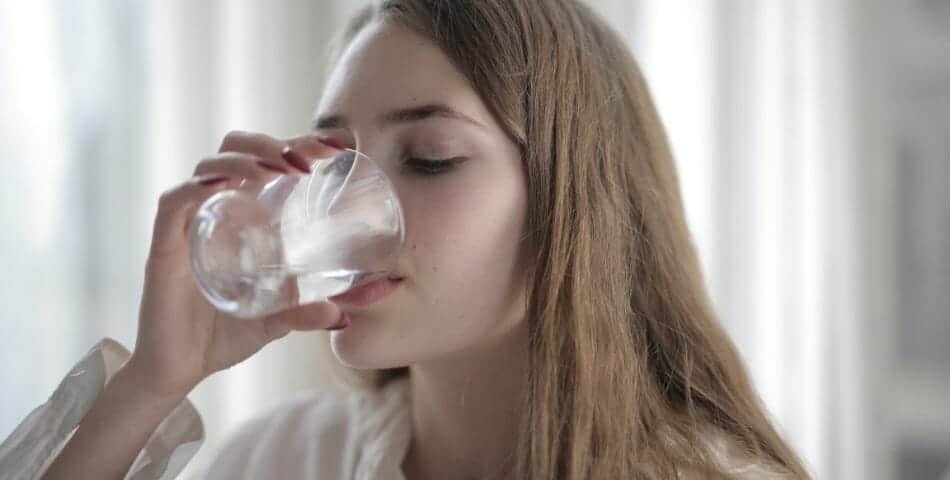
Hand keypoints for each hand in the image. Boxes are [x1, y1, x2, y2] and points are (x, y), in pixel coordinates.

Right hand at [128, 131, 343, 399]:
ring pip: (208, 166)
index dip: (298, 144)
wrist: (179, 370)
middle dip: (271, 143)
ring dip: (245, 159)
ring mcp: (188, 225)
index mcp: (243, 215)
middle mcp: (215, 210)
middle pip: (235, 149)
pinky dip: (198, 187)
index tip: (336, 147)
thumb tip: (346, 314)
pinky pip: (174, 202)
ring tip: (278, 171)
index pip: (267, 161)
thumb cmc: (224, 335)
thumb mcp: (278, 321)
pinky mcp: (164, 246)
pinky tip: (226, 185)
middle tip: (307, 162)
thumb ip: (309, 312)